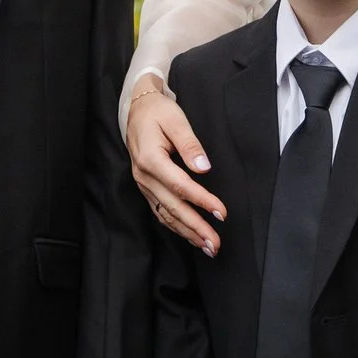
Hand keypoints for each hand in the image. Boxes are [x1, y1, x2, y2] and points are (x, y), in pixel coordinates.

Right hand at [128, 82, 225, 256]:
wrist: (136, 110)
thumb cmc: (157, 113)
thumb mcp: (176, 119)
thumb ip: (190, 144)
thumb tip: (204, 168)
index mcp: (150, 159)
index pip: (180, 186)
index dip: (202, 201)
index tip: (221, 213)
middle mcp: (144, 176)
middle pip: (173, 207)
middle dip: (196, 228)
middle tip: (215, 244)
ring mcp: (144, 185)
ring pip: (166, 215)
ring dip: (187, 233)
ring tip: (208, 247)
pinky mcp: (147, 188)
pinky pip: (161, 212)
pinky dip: (176, 226)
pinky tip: (190, 235)